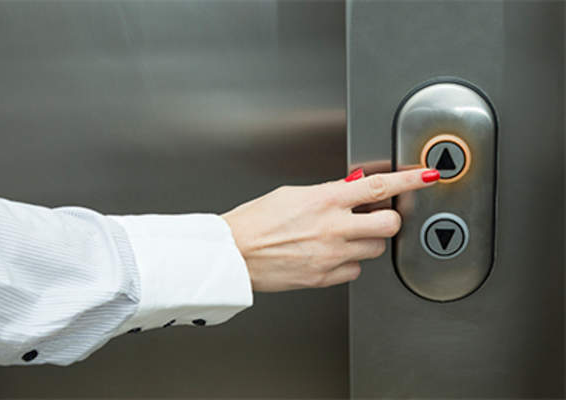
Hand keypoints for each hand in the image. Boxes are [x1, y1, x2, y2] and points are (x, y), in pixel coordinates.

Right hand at [221, 168, 439, 291]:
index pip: (379, 186)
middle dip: (388, 218)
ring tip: (344, 237)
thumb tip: (350, 191)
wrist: (235, 253)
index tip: (426, 176)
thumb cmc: (255, 221)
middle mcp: (334, 227)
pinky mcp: (325, 277)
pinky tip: (330, 255)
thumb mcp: (292, 194)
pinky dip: (349, 263)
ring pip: (376, 250)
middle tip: (377, 217)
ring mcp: (332, 254)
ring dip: (367, 241)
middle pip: (389, 223)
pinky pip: (355, 271)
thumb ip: (327, 193)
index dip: (409, 179)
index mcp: (325, 199)